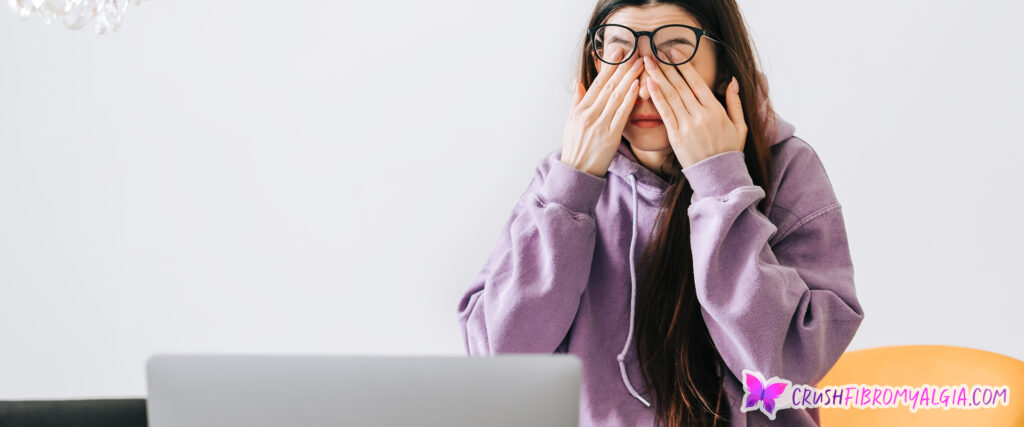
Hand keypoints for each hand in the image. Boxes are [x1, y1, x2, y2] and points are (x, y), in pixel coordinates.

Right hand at [560, 51, 643, 176]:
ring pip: (616, 96)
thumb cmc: (575, 148)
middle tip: (635, 51)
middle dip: (623, 67)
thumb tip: (577, 81)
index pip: (597, 83)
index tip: (619, 52)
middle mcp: (589, 115)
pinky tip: (637, 86)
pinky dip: (629, 99)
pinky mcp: (610, 136)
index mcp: (580, 110)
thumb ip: (576, 101)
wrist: (576, 172)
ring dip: (629, 78)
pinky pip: (622, 114)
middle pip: (608, 86)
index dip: (609, 66)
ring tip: (640, 63)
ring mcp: (600, 125)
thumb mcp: (570, 122)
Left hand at [641, 55, 746, 168]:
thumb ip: (735, 102)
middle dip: (666, 67)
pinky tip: (649, 84)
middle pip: (680, 86)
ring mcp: (687, 126)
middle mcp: (700, 115)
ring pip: (670, 96)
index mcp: (716, 110)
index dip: (684, 67)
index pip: (697, 83)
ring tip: (647, 62)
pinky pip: (665, 113)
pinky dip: (657, 97)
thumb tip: (732, 81)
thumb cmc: (730, 149)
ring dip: (657, 77)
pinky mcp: (676, 136)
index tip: (674, 53)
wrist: (719, 175)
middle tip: (654, 51)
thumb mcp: (740, 125)